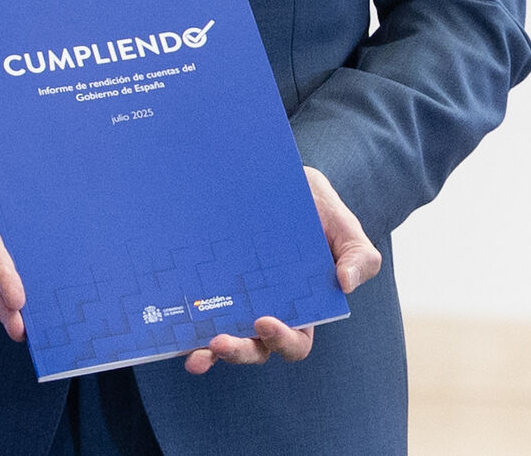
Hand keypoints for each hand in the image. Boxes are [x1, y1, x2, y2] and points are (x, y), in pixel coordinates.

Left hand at [184, 166, 381, 374]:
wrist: (274, 177)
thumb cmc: (315, 207)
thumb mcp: (344, 225)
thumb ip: (359, 254)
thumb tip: (346, 283)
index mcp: (302, 307)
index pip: (295, 341)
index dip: (282, 340)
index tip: (264, 321)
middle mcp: (267, 310)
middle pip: (256, 348)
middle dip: (239, 351)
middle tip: (221, 341)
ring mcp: (235, 300)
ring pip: (224, 338)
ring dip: (209, 351)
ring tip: (195, 353)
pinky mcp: (210, 285)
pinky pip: (197, 312)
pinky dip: (185, 328)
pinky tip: (172, 330)